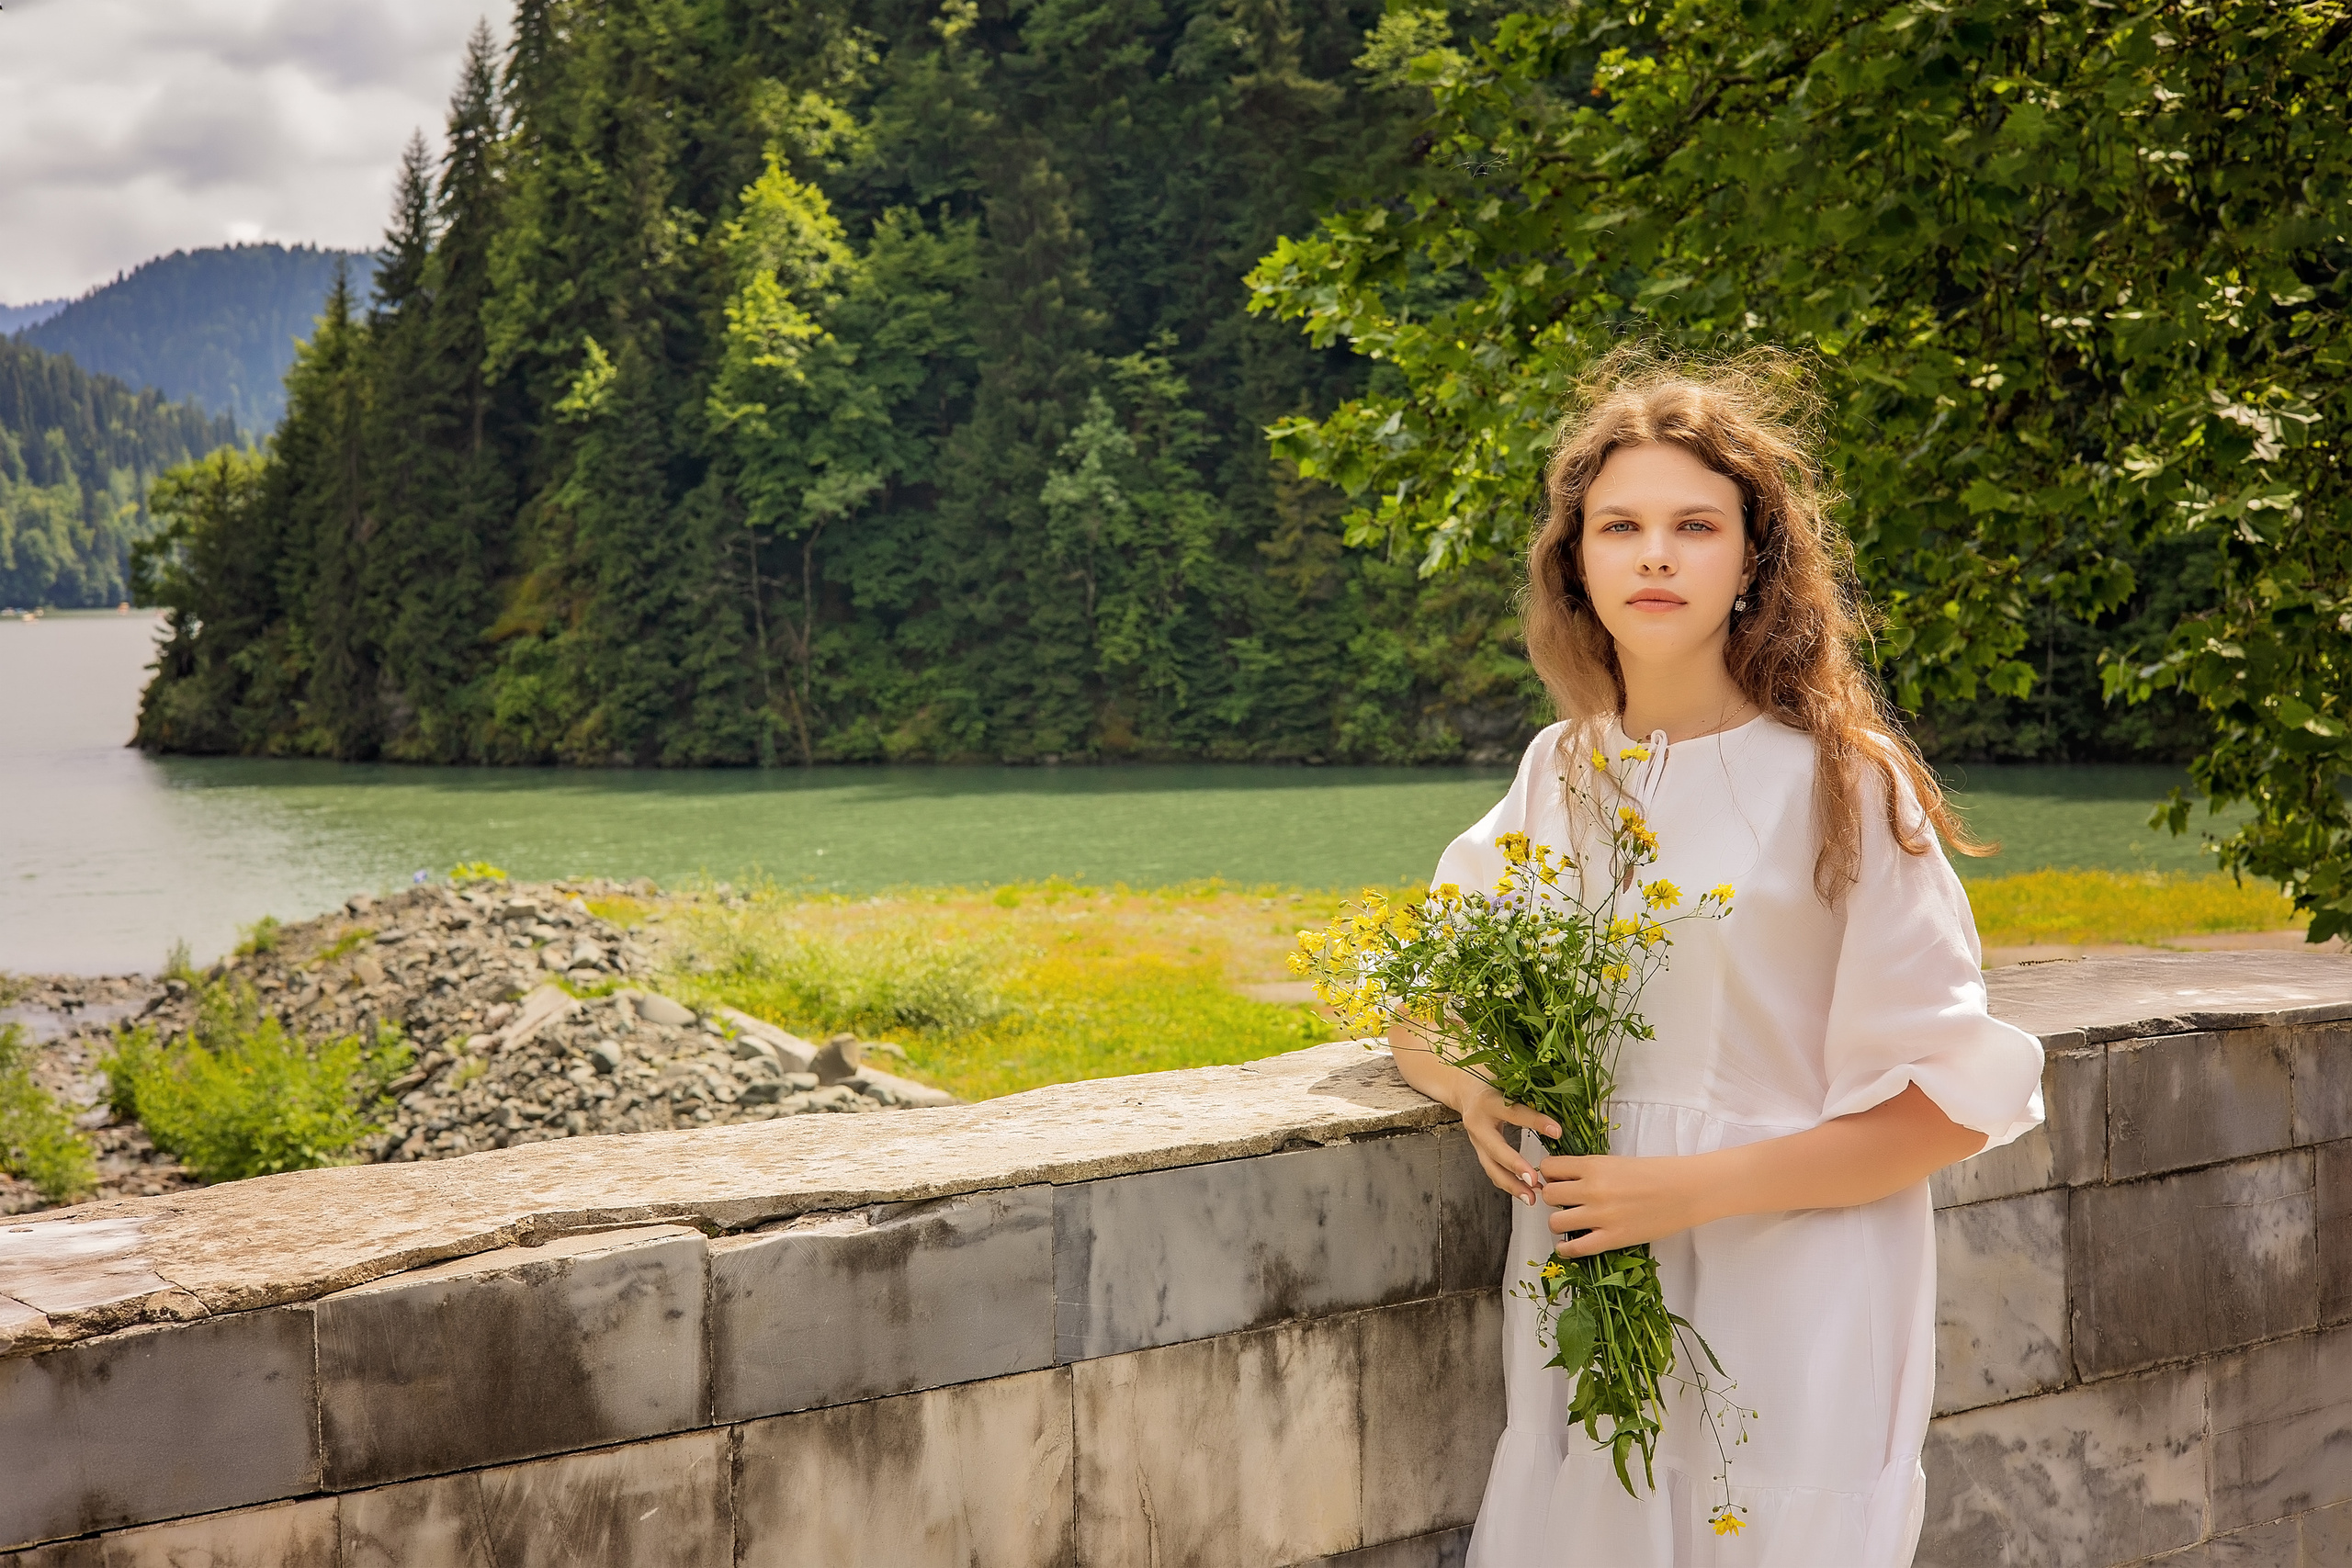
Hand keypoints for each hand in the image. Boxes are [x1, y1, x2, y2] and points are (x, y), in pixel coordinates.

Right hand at [1458, 1081, 1558, 1205]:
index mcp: (1488, 1101)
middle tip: (1533, 1180)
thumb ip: (1529, 1089)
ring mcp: (1476, 1141)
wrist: (1464, 1089)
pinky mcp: (1480, 1152)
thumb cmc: (1491, 1081)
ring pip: (1491, 1167)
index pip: (1514, 1112)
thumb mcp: (1507, 1079)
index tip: (1557, 1131)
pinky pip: (1493, 1172)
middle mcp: (1478, 1123)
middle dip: (1514, 1166)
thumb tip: (1564, 1098)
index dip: (1536, 1121)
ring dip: (1511, 1185)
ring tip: (1531, 1197)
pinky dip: (1509, 1185)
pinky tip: (1525, 1194)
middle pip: (1495, 1149)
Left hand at [1537, 1152, 1714, 1255]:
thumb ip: (1590, 1170)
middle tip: (1566, 1202)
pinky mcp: (1612, 1238)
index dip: (1550, 1174)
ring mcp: (1601, 1215)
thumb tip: (1566, 1178)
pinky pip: (1575, 1248)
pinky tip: (1568, 1245)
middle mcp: (1592, 1189)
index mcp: (1593, 1165)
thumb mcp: (1616, 1161)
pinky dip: (1566, 1248)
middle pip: (1548, 1195)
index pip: (1549, 1167)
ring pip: (1554, 1222)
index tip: (1557, 1179)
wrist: (1686, 1191)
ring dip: (1559, 1222)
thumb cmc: (1656, 1173)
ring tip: (1571, 1222)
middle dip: (1553, 1199)